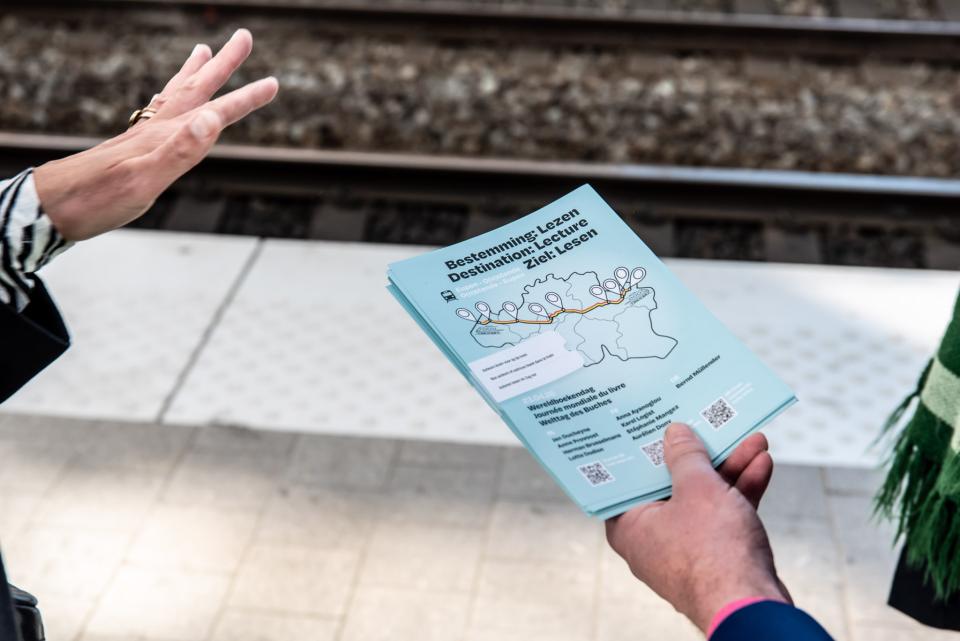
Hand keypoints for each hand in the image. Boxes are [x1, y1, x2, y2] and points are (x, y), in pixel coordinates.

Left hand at [34, 29, 277, 240]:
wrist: (54, 206)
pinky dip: (170, 95)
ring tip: (205, 51)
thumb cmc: (99, 199)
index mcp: (165, 135)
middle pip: (196, 89)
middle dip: (224, 65)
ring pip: (175, 94)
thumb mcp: (144, 180)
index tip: (273, 83)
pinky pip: (157, 109)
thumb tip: (211, 118)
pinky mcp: (131, 144)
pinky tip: (167, 98)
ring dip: (195, 72)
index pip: (215, 112)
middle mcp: (156, 128)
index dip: (244, 99)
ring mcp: (142, 134)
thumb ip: (179, 151)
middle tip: (244, 38)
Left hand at [605, 423, 789, 632]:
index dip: (646, 448)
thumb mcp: (697, 489)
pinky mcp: (716, 556)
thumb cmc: (712, 553)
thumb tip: (675, 433)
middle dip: (702, 454)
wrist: (751, 605)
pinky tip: (761, 464)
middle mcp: (652, 537)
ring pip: (704, 498)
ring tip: (751, 438)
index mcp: (629, 525)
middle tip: (711, 424)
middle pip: (673, 483)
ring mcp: (685, 548)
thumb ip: (686, 457)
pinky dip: (741, 492)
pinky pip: (724, 516)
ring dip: (730, 468)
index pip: (630, 477)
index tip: (656, 423)